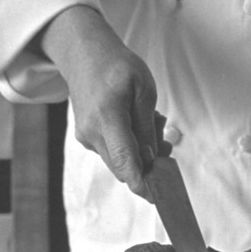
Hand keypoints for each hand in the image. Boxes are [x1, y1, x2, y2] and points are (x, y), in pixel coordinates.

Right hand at [38, 5, 157, 194]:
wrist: (85, 55)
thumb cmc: (117, 66)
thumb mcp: (144, 88)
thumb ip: (146, 125)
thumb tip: (150, 157)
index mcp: (107, 114)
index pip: (123, 157)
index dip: (139, 180)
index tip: (155, 196)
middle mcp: (91, 131)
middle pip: (122, 166)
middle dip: (148, 164)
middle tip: (165, 143)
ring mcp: (85, 136)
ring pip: (118, 161)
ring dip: (139, 153)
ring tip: (151, 122)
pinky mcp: (85, 138)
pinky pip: (111, 151)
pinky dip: (128, 146)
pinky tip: (135, 123)